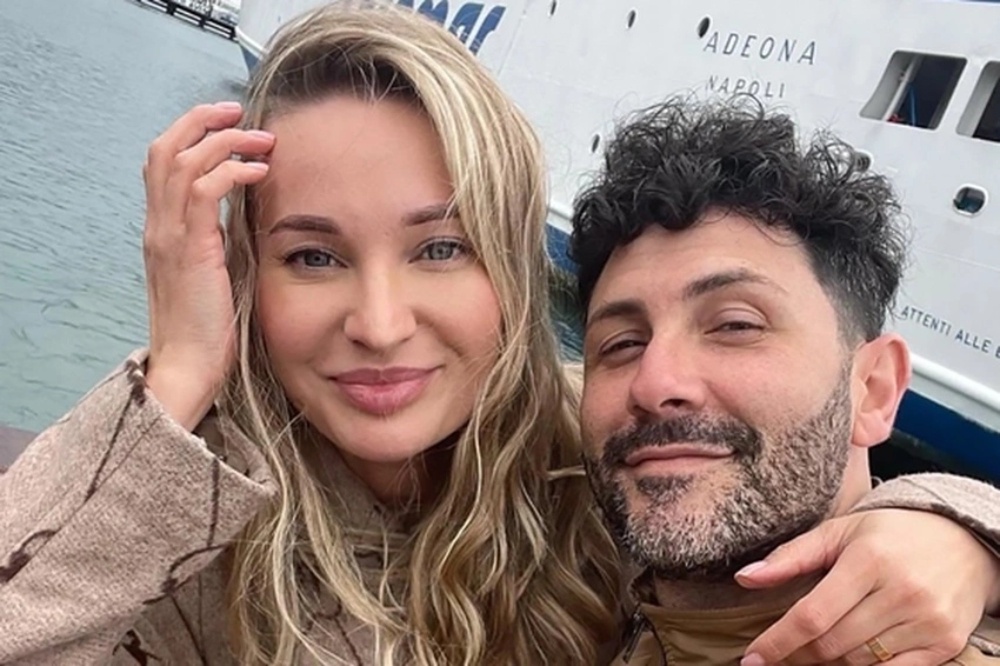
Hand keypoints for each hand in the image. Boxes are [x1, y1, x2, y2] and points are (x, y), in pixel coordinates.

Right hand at [143, 102, 274, 428]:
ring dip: (225, 141)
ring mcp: (169, 235)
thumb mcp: (212, 272)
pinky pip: (204, 190)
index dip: (192, 132)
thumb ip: (218, 239)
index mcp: (162, 229)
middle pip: (164, 148)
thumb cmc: (207, 326)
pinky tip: (261, 172)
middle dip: (202, 121)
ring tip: (262, 139)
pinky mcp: (190, 249)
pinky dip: (232, 171)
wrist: (189, 365)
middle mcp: (158, 225)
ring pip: (181, 160)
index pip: (163, 161)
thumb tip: (245, 213)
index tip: (229, 122)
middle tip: (241, 112)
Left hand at [736, 508, 998, 664]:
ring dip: (832, 660)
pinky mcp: (946, 642)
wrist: (961, 539)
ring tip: (821, 645)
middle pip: (833, 644)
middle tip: (785, 650)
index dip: (777, 642)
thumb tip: (744, 578)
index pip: (812, 615)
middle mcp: (901, 591)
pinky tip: (852, 657)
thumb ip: (790, 556)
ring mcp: (927, 620)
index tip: (753, 658)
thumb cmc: (887, 535)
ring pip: (859, 662)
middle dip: (800, 652)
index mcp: (868, 560)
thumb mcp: (837, 533)